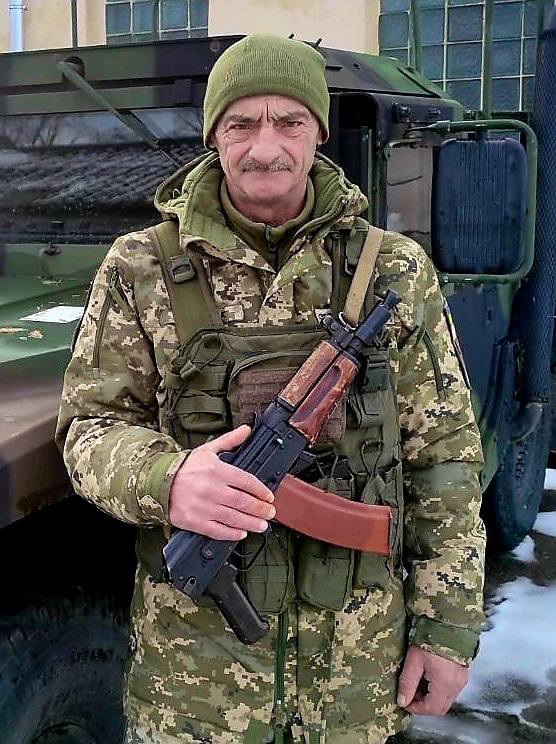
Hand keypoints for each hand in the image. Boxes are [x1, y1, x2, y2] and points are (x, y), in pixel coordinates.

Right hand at [169, 425, 274, 540]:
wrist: (157, 482)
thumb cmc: (184, 467)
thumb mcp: (207, 450)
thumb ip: (230, 441)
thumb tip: (247, 430)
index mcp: (216, 470)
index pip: (246, 481)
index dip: (261, 490)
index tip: (269, 496)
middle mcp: (211, 489)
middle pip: (243, 502)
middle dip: (260, 509)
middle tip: (270, 512)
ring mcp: (203, 507)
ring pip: (233, 518)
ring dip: (251, 523)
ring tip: (262, 525)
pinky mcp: (194, 522)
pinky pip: (217, 530)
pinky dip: (231, 534)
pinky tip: (241, 533)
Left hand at [397, 645, 468, 715]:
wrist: (448, 622)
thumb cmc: (430, 639)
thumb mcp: (414, 661)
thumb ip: (407, 683)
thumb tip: (402, 701)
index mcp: (445, 684)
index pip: (431, 708)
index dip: (416, 708)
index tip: (404, 701)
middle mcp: (456, 685)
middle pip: (440, 707)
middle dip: (424, 704)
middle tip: (410, 693)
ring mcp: (461, 679)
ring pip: (446, 699)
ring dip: (431, 697)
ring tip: (418, 682)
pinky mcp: (462, 673)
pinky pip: (451, 689)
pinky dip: (438, 689)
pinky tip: (429, 676)